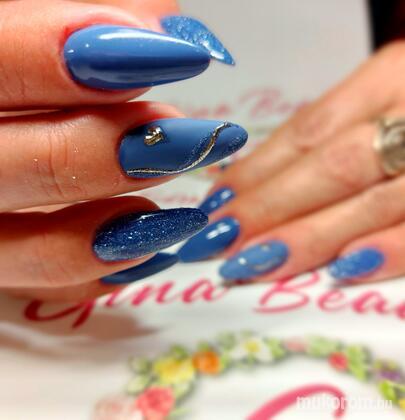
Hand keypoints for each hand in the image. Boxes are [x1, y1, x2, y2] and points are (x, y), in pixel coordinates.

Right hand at [0, 0, 245, 300]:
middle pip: (20, 165)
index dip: (74, 57)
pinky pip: (53, 284)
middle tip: (195, 139)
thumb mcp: (47, 18)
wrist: (13, 118)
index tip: (177, 55)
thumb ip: (101, 8)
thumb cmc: (33, 68)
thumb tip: (177, 37)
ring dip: (116, 231)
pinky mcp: (6, 265)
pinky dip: (106, 270)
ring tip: (181, 214)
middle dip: (112, 152)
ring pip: (33, 248)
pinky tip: (151, 244)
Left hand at [179, 41, 404, 285]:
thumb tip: (254, 178)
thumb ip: (332, 133)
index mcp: (393, 75)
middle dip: (268, 208)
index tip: (217, 203)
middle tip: (217, 242)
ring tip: (252, 263)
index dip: (257, 170)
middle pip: (330, 165)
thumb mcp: (384, 101)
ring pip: (371, 197)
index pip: (308, 130)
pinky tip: (341, 270)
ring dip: (308, 236)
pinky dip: (393, 248)